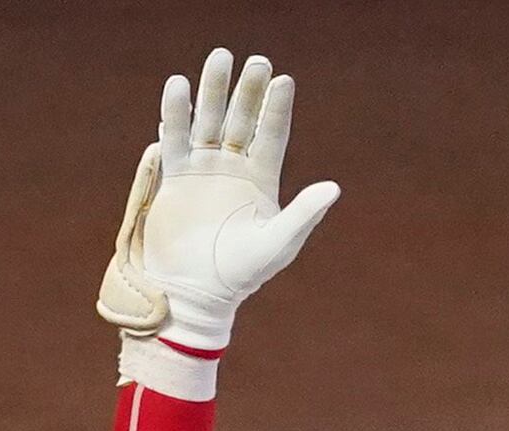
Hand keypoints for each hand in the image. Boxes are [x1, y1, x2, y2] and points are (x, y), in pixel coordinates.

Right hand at [96, 50, 341, 350]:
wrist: (192, 294)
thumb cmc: (239, 275)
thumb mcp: (276, 246)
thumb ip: (303, 215)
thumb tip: (334, 188)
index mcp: (262, 178)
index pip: (272, 133)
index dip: (277, 108)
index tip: (283, 81)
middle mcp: (233, 167)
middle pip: (242, 118)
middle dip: (248, 90)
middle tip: (255, 61)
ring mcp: (202, 169)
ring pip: (209, 120)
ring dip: (213, 91)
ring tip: (219, 58)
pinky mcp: (174, 177)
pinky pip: (175, 138)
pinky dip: (176, 114)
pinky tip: (178, 87)